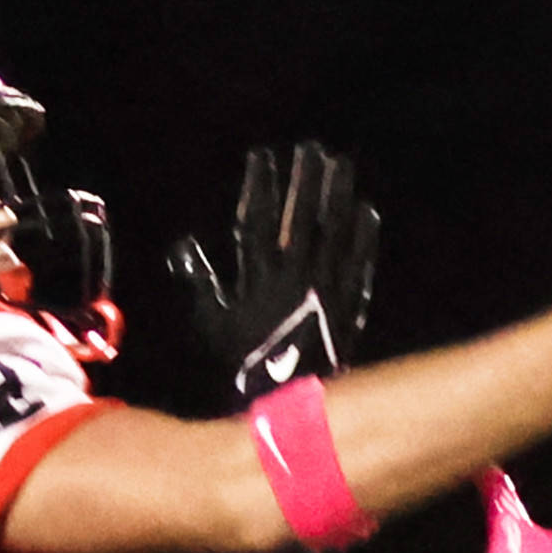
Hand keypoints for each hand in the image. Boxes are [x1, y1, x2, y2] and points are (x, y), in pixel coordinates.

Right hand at [167, 142, 379, 402]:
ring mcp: (327, 291)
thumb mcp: (212, 323)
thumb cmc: (244, 363)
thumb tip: (184, 246)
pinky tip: (367, 211)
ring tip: (342, 165)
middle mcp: (296, 279)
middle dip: (306, 179)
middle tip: (312, 147)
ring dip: (338, 196)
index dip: (261, 185)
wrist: (286, 404)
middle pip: (303, 218)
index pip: (259, 220)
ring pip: (335, 233)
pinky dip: (364, 239)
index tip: (264, 155)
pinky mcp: (350, 307)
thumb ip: (199, 281)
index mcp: (259, 279)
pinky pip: (359, 266)